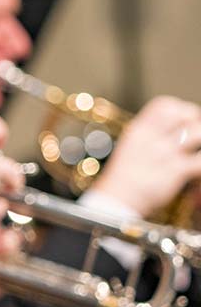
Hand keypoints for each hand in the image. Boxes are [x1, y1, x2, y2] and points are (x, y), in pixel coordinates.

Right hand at [90, 96, 200, 216]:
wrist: (114, 202)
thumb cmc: (123, 179)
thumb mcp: (130, 148)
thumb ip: (149, 137)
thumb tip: (172, 131)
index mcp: (138, 129)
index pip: (164, 105)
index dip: (181, 109)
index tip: (185, 121)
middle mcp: (151, 137)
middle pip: (186, 114)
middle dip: (197, 122)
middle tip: (195, 137)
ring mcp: (163, 153)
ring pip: (198, 132)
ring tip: (197, 152)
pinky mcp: (174, 171)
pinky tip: (197, 172)